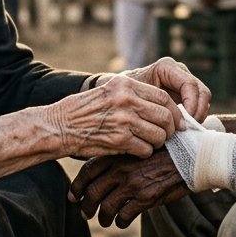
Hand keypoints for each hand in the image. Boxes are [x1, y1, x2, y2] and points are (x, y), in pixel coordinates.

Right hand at [46, 74, 182, 158]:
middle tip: (165, 136)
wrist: (58, 126)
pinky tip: (135, 150)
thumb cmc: (83, 110)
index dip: (175, 112)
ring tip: (147, 143)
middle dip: (169, 130)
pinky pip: (145, 149)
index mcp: (125, 84)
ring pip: (158, 135)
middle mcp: (126, 99)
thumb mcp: (108, 91)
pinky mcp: (119, 139)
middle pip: (165, 116)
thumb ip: (133, 95)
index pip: (163, 97)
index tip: (176, 122)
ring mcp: (123, 119)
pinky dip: (144, 153)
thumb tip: (163, 107)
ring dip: (156, 143)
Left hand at [68, 152, 189, 227]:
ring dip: (102, 218)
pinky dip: (120, 221)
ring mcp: (133, 184)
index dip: (77, 186)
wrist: (192, 155)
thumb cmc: (166, 151)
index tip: (73, 196)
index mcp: (118, 155)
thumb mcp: (139, 146)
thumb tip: (104, 172)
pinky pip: (125, 216)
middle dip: (85, 206)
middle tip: (84, 214)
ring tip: (104, 221)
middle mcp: (122, 169)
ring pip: (106, 208)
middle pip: (92, 192)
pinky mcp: (146, 198)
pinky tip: (122, 221)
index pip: (88, 171)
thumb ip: (122, 158)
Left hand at [119, 57, 211, 121]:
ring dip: (198, 116)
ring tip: (186, 129)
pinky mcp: (187, 95)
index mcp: (167, 67)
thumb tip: (170, 115)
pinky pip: (200, 105)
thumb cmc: (124, 94)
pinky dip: (196, 117)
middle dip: (198, 111)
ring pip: (204, 99)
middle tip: (188, 128)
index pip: (189, 84)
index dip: (192, 103)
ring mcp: (184, 83)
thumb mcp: (133, 95)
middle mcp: (179, 72)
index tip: (185, 121)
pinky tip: (184, 128)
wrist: (121, 96)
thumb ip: (150, 101)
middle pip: (201, 91)